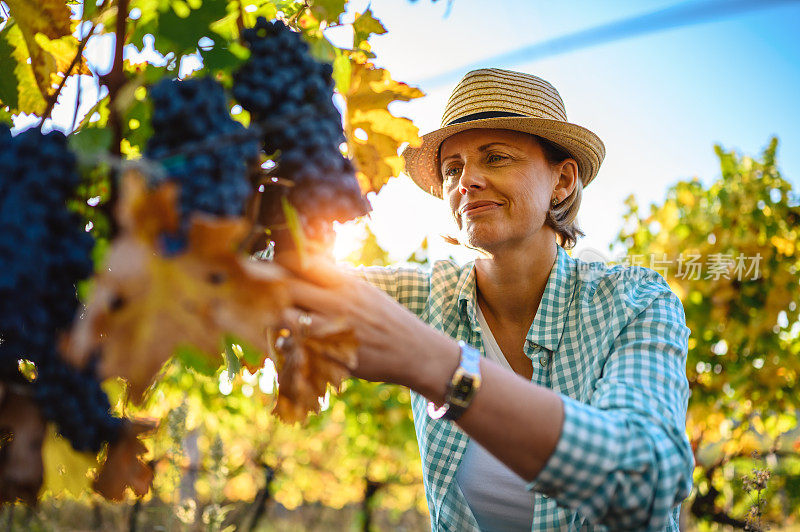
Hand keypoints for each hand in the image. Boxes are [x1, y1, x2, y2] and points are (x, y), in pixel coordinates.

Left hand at [279, 254, 458, 393]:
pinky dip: (281, 344)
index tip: (270, 266)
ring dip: (272, 317)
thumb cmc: (388, 319)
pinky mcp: (329, 355)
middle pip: (285, 286)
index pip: (302, 261)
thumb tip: (307, 265)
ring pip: (283, 317)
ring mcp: (332, 329)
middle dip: (267, 288)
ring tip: (268, 318)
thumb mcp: (365, 291)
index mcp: (346, 283)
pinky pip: (293, 348)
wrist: (415, 352)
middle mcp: (337, 302)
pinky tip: (279, 343)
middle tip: (257, 293)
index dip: (279, 262)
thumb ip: (337, 280)